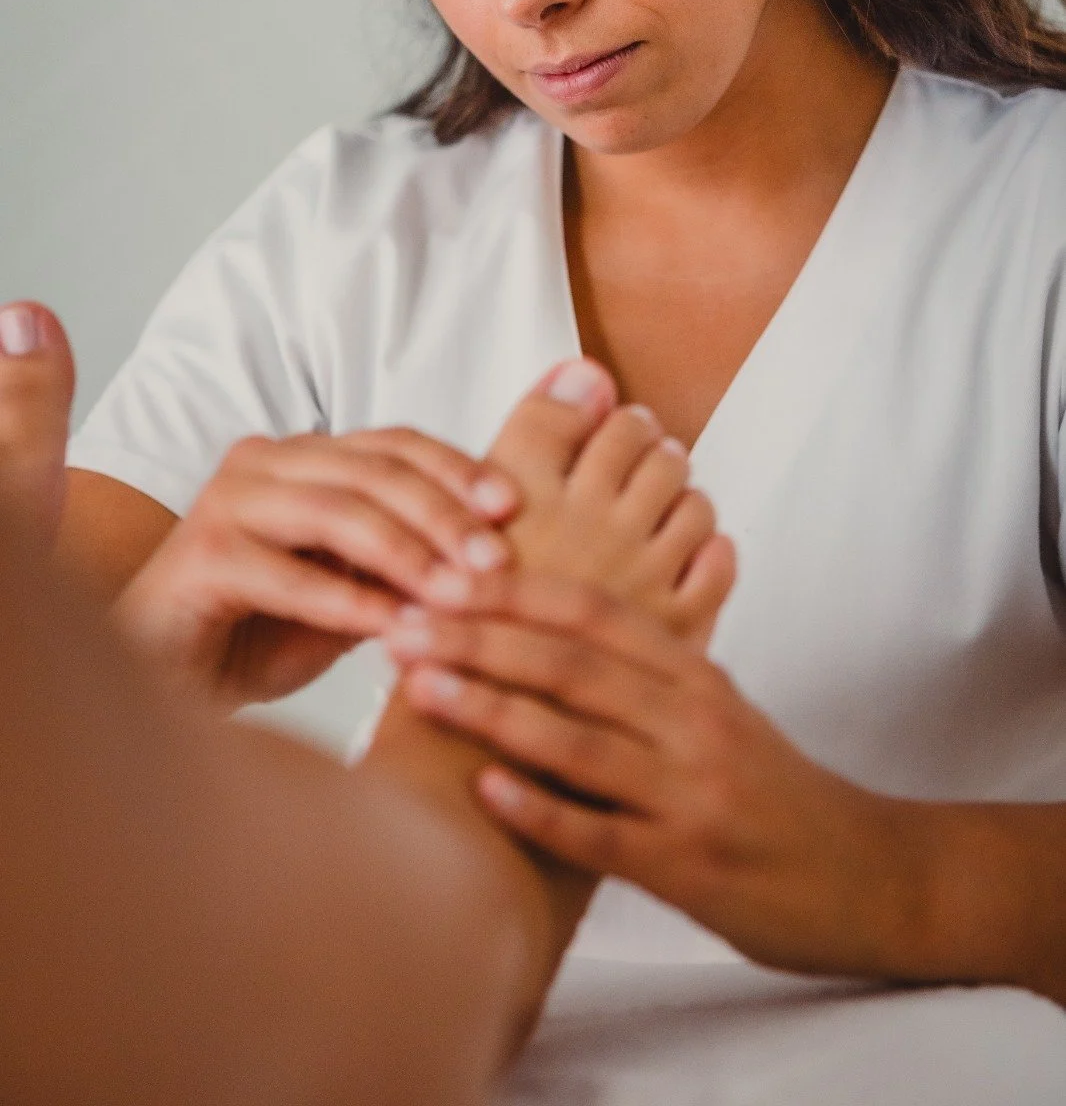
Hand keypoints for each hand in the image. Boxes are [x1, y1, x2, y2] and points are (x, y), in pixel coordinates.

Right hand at [113, 429, 520, 703]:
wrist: (165, 681)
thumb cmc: (261, 631)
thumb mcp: (352, 590)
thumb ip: (407, 564)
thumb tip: (496, 556)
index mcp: (303, 457)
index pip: (396, 443)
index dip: (457, 469)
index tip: (514, 507)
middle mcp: (263, 462)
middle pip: (374, 469)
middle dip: (444, 513)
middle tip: (498, 560)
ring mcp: (226, 503)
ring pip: (337, 511)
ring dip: (406, 554)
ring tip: (458, 595)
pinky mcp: (199, 557)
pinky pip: (288, 573)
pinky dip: (348, 601)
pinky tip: (394, 629)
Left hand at [387, 565, 936, 982]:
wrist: (865, 874)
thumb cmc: (775, 789)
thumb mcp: (722, 710)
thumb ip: (652, 668)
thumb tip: (567, 623)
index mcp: (696, 673)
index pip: (595, 612)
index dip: (516, 588)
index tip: (444, 571)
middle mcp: (692, 720)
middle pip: (572, 663)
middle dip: (479, 637)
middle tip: (401, 621)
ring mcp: (689, 792)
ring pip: (577, 739)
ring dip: (491, 710)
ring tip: (417, 686)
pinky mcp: (686, 864)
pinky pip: (601, 834)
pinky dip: (541, 808)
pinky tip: (483, 789)